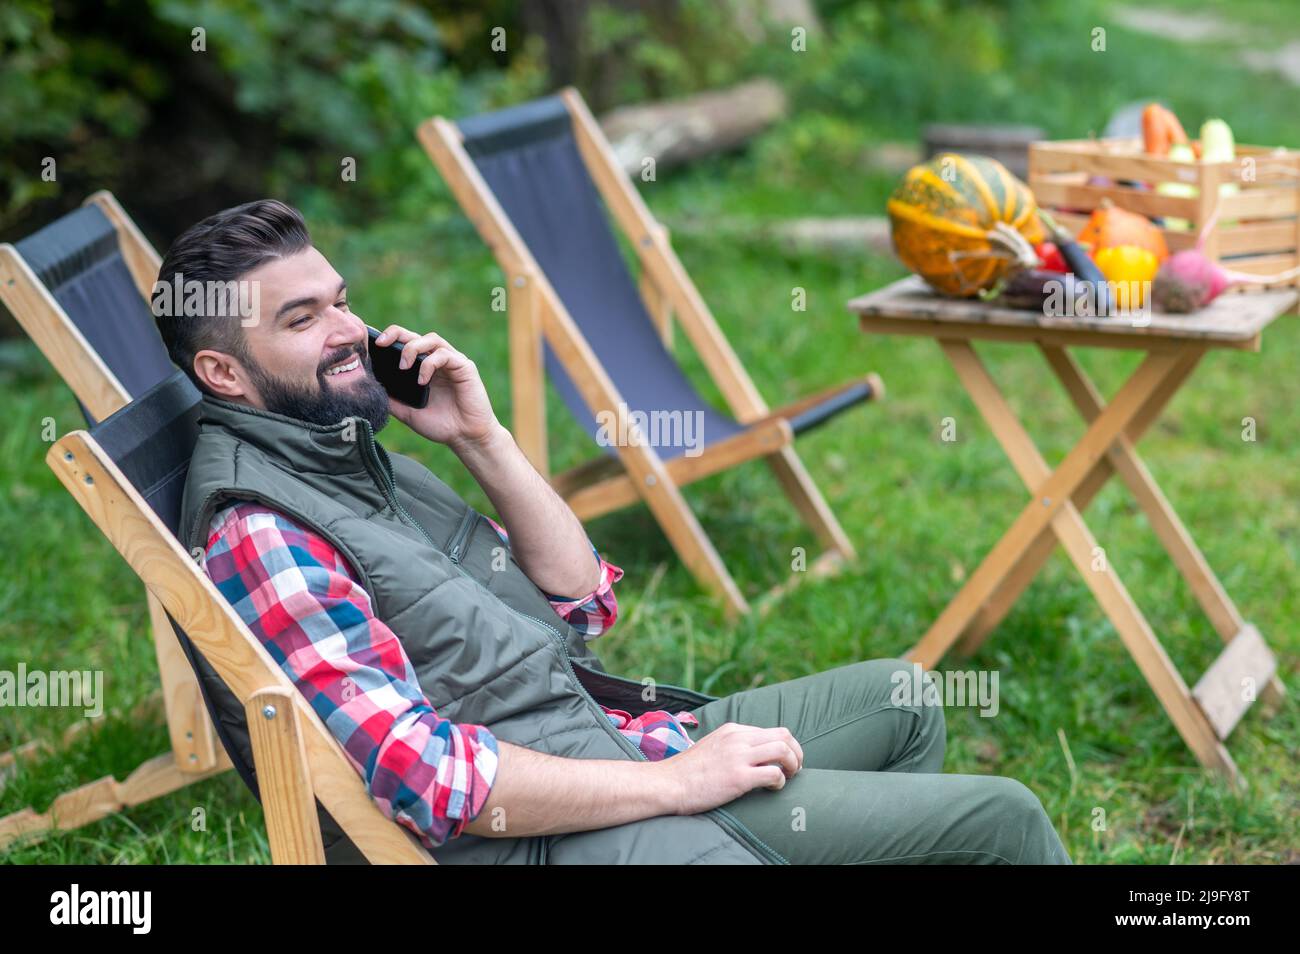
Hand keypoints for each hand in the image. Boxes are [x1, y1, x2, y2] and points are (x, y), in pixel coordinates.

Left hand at [372, 325, 499, 448]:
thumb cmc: (440, 425)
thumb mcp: (407, 412)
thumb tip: (369, 389)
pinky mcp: (464, 367)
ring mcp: (451, 362)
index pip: (405, 343)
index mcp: (423, 368)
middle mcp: (437, 361)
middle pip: (416, 335)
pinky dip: (429, 364)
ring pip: (431, 339)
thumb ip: (391, 400)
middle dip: (396, 334)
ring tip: (403, 367)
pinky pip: (444, 355)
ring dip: (413, 348)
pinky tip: (422, 381)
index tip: (374, 345)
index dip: (390, 338)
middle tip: (382, 343)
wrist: (464, 437)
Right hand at [657, 722, 803, 815]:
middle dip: (796, 753)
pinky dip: (780, 782)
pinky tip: (772, 789)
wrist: (667, 784)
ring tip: (788, 778)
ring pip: (783, 750)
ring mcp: (738, 757)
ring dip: (792, 765)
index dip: (785, 746)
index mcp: (732, 730)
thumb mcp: (711, 747)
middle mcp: (738, 738)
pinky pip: (774, 774)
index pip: (772, 730)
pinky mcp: (739, 777)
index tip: (785, 762)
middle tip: (795, 770)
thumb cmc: (687, 772)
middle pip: (784, 735)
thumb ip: (730, 746)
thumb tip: (750, 755)